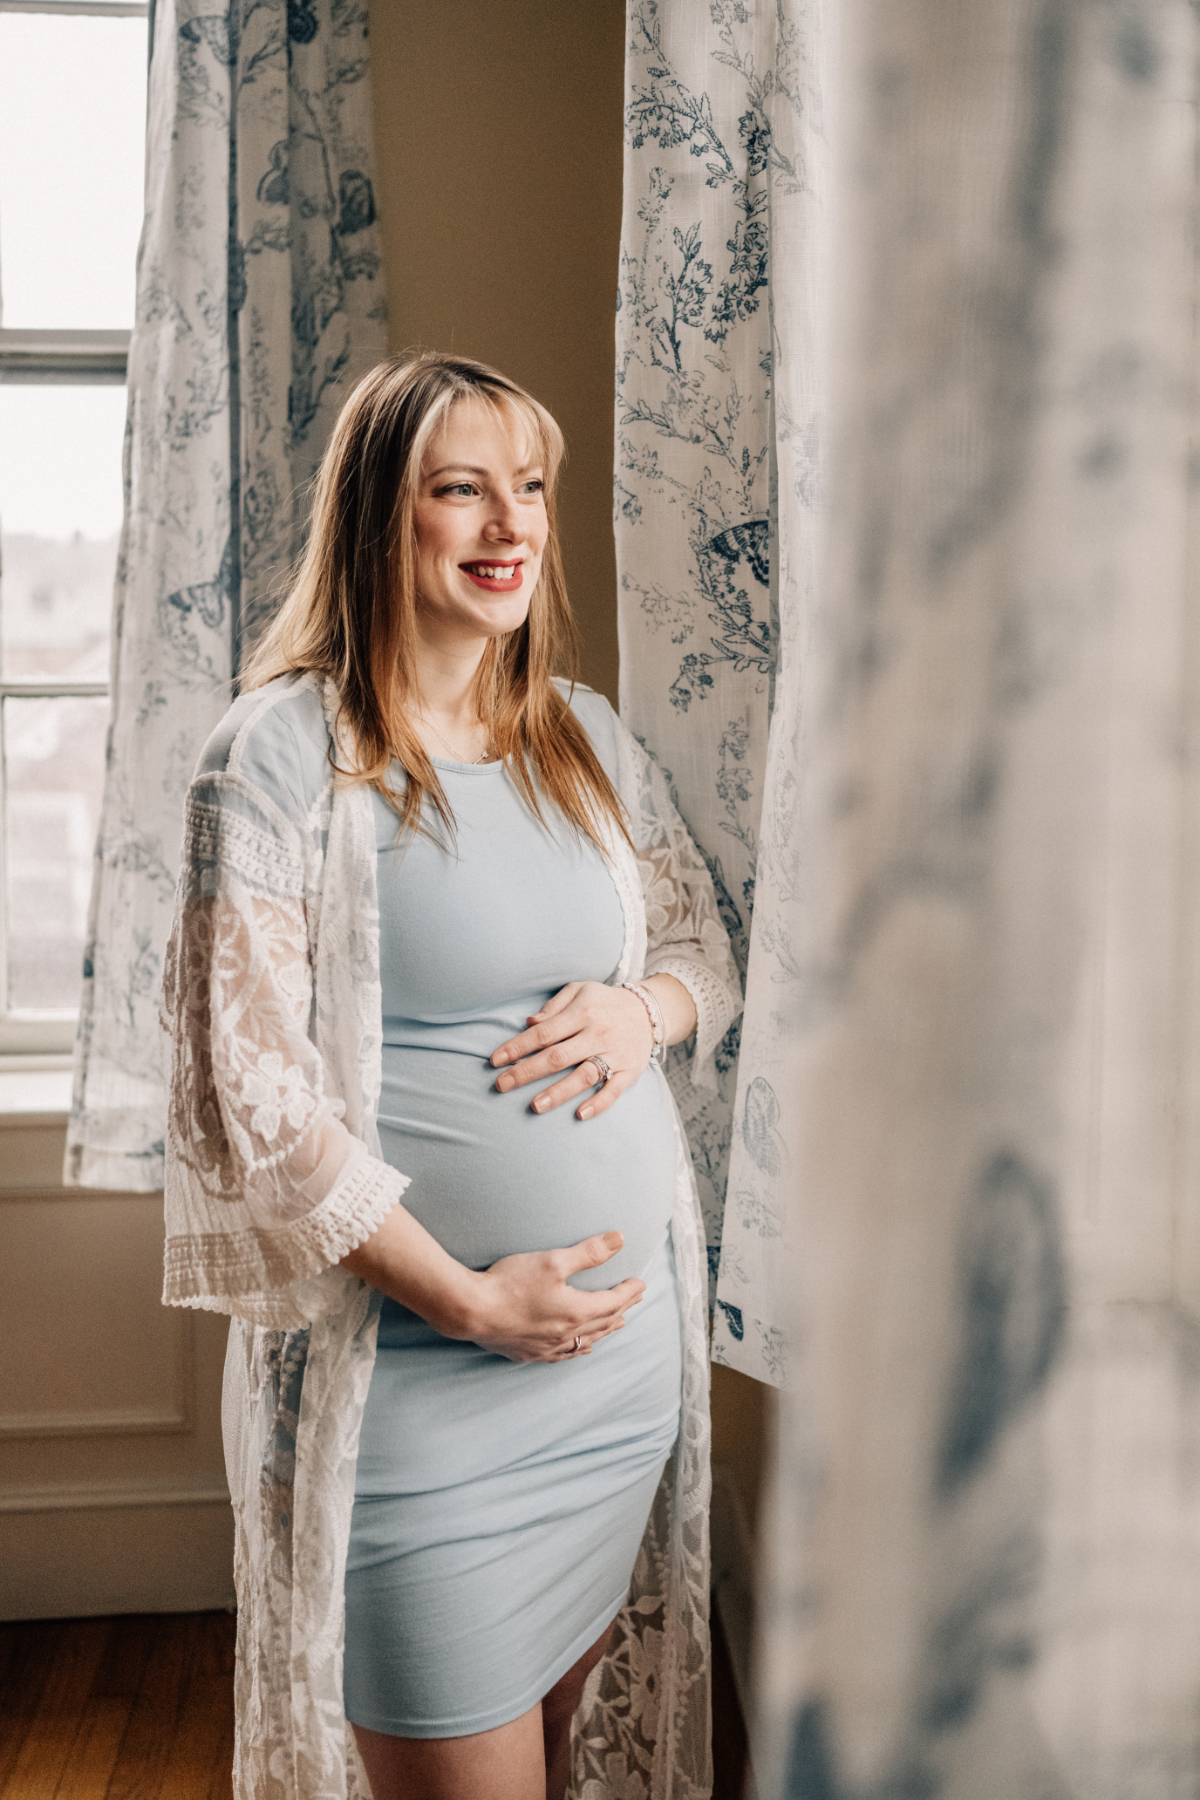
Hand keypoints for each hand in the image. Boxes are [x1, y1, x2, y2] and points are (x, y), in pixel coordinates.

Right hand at [453, 1230, 646, 1361]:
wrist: (472, 1310)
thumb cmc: (510, 1283)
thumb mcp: (552, 1260)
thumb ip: (588, 1252)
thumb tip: (619, 1240)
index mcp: (576, 1311)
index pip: (612, 1302)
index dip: (628, 1292)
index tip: (640, 1283)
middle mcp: (566, 1334)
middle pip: (604, 1323)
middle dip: (622, 1309)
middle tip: (635, 1299)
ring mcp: (548, 1347)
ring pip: (587, 1341)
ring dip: (605, 1330)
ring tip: (618, 1324)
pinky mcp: (530, 1353)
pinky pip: (564, 1354)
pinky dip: (580, 1348)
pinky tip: (581, 1348)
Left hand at [490, 980, 655, 1119]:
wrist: (649, 1010)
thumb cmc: (604, 1002)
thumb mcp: (580, 991)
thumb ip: (554, 1007)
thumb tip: (529, 1023)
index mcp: (582, 1012)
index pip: (543, 1033)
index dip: (517, 1047)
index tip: (495, 1061)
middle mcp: (598, 1033)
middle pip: (557, 1057)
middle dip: (526, 1072)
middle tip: (500, 1085)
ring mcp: (615, 1054)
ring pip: (584, 1076)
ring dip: (558, 1092)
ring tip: (534, 1106)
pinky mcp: (629, 1071)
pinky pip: (614, 1090)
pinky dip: (599, 1103)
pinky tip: (580, 1114)